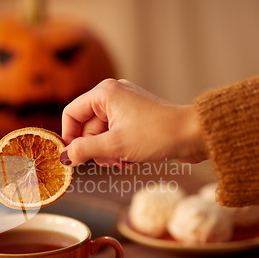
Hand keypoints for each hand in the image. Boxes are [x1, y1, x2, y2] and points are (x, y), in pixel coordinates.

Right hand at [61, 79, 207, 167]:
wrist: (194, 134)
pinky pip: (115, 133)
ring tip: (123, 161)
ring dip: (108, 152)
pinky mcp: (134, 116)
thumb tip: (64, 156)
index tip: (73, 157)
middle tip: (109, 161)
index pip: (71, 114)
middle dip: (95, 148)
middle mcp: (112, 94)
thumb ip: (85, 150)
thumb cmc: (157, 135)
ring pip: (101, 133)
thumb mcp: (115, 146)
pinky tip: (130, 159)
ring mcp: (124, 105)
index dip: (69, 137)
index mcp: (104, 93)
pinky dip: (118, 148)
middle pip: (86, 126)